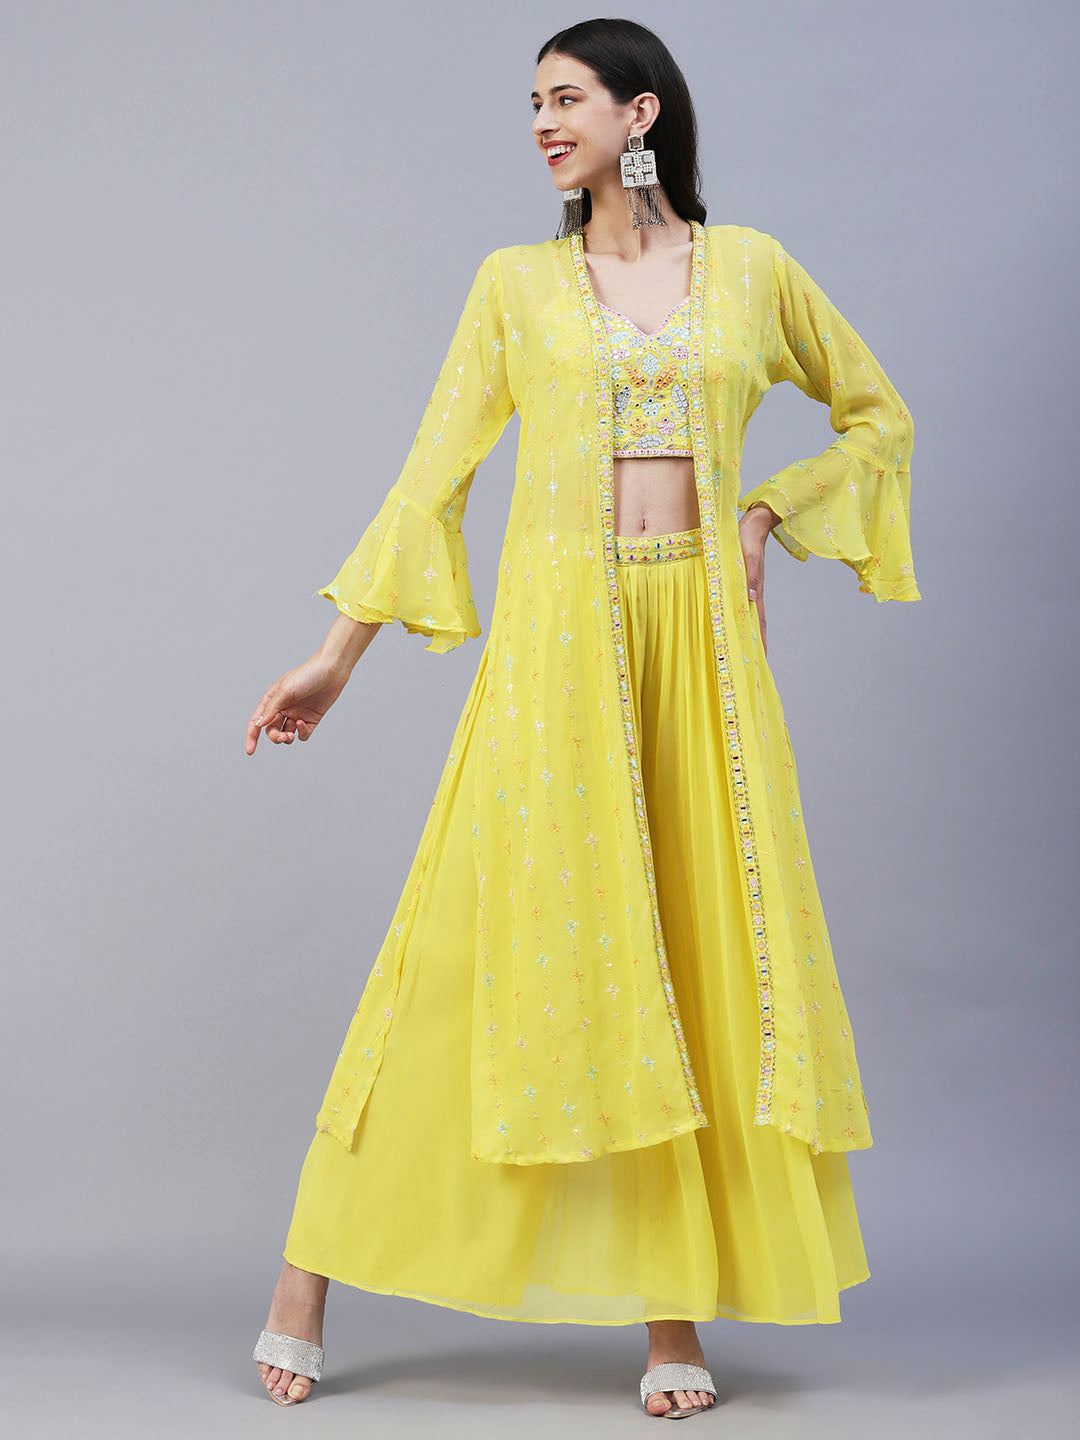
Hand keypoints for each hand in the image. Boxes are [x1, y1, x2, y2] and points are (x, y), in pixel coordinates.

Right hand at [245, 654, 350, 754]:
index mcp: (272, 699)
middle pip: (272, 730)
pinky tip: (303, 723)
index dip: (252, 736)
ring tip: (291, 735)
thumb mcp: (286, 691)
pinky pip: (303, 733)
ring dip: (286, 738)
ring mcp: (297, 714)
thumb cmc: (307, 675)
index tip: (250, 751)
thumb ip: (271, 709)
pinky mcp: (311, 719)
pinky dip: (301, 733)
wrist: (332, 670)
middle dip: (275, 737)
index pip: (257, 721)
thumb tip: (258, 724)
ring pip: (286, 734)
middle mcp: (283, 708)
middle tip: (283, 737)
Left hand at [738, 504, 778, 657]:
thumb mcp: (748, 554)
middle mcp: (753, 593)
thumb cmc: (747, 536)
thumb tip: (751, 597)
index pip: (759, 622)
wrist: (752, 522)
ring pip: (748, 616)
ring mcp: (748, 589)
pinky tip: (732, 624)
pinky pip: (739, 605)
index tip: (761, 660)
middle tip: (753, 666)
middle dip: (756, 644)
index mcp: (756, 590)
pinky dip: (738, 617)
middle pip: (756, 624)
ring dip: (747, 633)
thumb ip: (751, 575)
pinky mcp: (741, 582)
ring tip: (744, 652)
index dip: (760, 641)